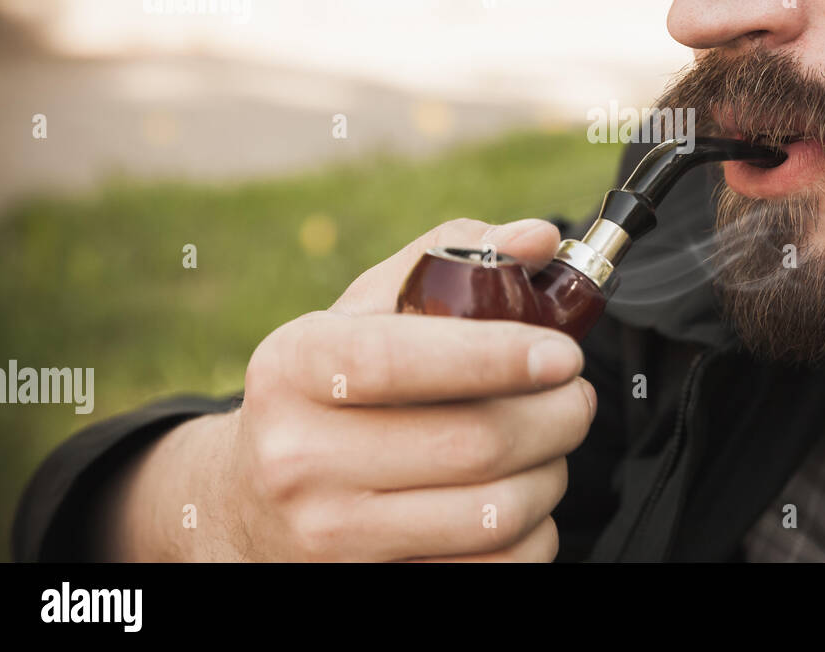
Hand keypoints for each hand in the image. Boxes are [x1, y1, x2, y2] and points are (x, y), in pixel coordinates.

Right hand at [102, 218, 595, 561]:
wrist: (248, 498)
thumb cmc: (328, 387)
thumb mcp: (364, 311)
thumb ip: (449, 257)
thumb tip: (538, 238)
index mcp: (295, 367)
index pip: (401, 361)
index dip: (496, 355)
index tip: (562, 354)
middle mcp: (299, 456)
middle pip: (472, 444)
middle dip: (557, 415)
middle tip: (576, 395)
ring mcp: (330, 535)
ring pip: (493, 514)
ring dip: (552, 474)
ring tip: (550, 443)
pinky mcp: (367, 586)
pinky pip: (493, 569)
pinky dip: (533, 534)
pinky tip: (522, 497)